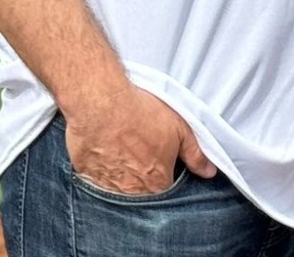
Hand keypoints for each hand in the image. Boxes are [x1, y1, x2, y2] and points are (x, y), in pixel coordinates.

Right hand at [62, 86, 215, 194]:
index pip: (165, 189)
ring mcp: (104, 183)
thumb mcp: (180, 129)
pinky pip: (94, 174)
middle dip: (142, 173)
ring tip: (122, 145)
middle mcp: (130, 190)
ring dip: (120, 170)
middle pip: (140, 190)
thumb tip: (208, 172)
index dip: (165, 172)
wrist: (102, 102)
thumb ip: (196, 154)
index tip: (161, 157)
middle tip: (140, 148)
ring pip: (116, 184)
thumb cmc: (141, 114)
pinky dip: (99, 164)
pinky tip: (103, 147)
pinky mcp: (84, 172)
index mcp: (156, 183)